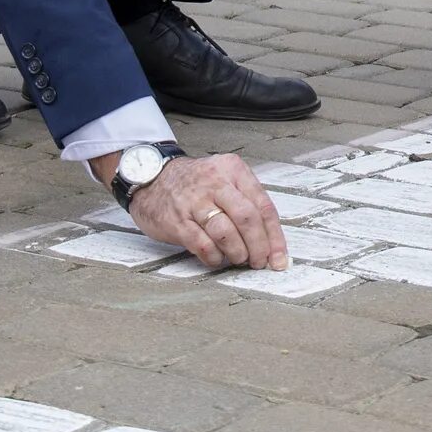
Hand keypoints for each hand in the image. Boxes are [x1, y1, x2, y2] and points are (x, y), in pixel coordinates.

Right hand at [118, 152, 287, 269]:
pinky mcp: (176, 221)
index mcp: (233, 170)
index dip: (275, 237)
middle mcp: (215, 183)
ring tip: (238, 258)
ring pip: (226, 233)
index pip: (263, 206)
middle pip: (247, 219)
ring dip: (237, 253)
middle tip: (259, 262)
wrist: (151, 177)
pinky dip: (214, 257)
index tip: (279, 257)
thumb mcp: (224, 178)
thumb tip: (271, 240)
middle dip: (258, 247)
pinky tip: (216, 258)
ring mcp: (194, 202)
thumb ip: (246, 201)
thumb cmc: (194, 183)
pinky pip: (202, 245)